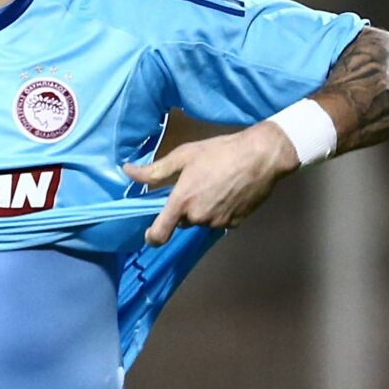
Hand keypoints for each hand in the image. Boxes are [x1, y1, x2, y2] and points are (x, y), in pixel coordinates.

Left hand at [124, 122, 297, 245]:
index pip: (159, 233)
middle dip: (183, 208)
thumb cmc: (220, 152)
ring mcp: (218, 222)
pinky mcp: (235, 223)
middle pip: (182, 221)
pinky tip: (227, 193)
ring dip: (202, 209)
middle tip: (195, 186)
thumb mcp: (183, 156)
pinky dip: (219, 211)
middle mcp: (198, 217)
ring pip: (201, 221)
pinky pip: (219, 221)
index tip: (150, 233)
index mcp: (182, 202)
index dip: (152, 237)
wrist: (261, 156)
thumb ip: (154, 170)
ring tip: (214, 185)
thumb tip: (127, 171)